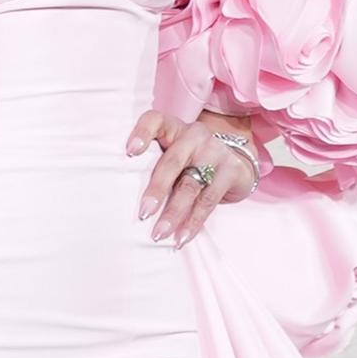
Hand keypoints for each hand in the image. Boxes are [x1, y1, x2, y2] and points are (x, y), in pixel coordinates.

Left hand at [126, 109, 257, 249]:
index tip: (130, 152)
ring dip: (174, 213)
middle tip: (143, 213)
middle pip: (171, 162)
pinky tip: (182, 237)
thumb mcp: (172, 153)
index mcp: (173, 127)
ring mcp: (215, 151)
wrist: (236, 161)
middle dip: (156, 190)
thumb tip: (120, 196)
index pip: (154, 120)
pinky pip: (208, 200)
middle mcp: (194, 135)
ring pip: (190, 186)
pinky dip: (193, 222)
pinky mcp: (231, 170)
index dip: (142, 133)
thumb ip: (153, 163)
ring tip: (159, 233)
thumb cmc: (190, 160)